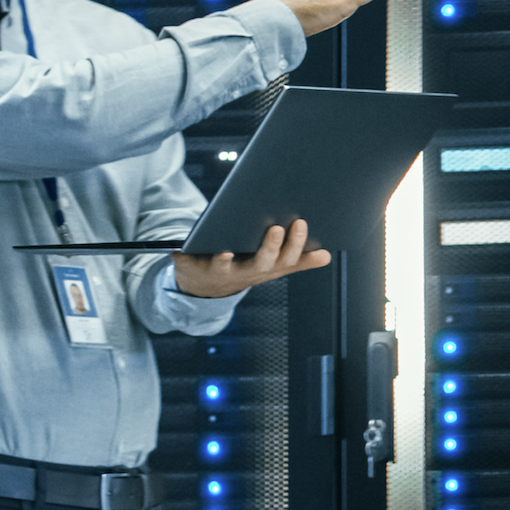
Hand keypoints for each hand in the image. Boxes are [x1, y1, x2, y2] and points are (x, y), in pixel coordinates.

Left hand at [174, 219, 329, 297]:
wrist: (206, 287)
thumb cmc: (244, 267)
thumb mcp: (273, 266)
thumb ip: (299, 260)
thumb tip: (327, 256)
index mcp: (267, 269)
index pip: (286, 259)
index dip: (295, 244)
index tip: (300, 222)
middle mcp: (245, 273)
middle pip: (262, 264)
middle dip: (271, 248)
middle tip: (277, 228)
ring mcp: (219, 273)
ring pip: (225, 268)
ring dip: (225, 262)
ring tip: (226, 252)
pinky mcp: (193, 268)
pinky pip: (189, 264)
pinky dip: (185, 258)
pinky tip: (183, 249)